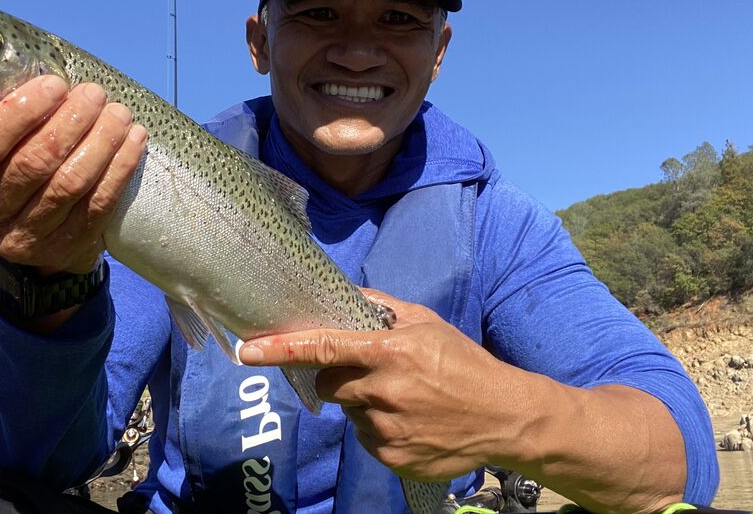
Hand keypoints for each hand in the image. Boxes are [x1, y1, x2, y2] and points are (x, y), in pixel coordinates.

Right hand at [0, 75, 147, 275]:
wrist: (20, 232)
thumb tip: (0, 50)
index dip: (19, 114)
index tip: (54, 85)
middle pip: (32, 165)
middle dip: (70, 122)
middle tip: (94, 94)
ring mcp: (21, 241)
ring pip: (69, 184)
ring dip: (101, 142)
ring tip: (118, 113)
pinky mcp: (61, 250)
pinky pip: (98, 205)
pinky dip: (119, 169)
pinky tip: (133, 141)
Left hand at [239, 289, 540, 480]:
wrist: (505, 418)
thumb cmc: (464, 363)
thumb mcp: (427, 323)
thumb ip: (382, 307)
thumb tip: (345, 294)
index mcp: (390, 352)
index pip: (323, 348)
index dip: (281, 349)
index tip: (247, 350)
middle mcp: (384, 391)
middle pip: (328, 385)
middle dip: (338, 378)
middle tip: (372, 374)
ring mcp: (387, 429)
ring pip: (348, 412)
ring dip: (364, 404)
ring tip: (403, 400)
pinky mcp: (391, 457)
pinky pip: (365, 439)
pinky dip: (379, 430)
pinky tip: (410, 421)